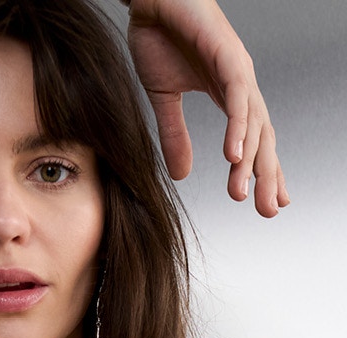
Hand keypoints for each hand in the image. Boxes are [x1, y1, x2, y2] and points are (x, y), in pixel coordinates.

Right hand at [126, 0, 288, 216]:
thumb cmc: (160, 37)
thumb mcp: (163, 100)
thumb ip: (175, 137)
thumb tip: (182, 175)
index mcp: (230, 96)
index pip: (253, 141)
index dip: (262, 172)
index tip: (267, 202)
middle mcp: (241, 86)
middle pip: (262, 138)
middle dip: (267, 176)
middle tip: (269, 209)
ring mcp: (238, 70)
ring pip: (253, 123)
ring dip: (250, 161)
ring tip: (244, 193)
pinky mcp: (227, 56)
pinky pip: (237, 98)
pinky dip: (238, 127)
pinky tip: (235, 154)